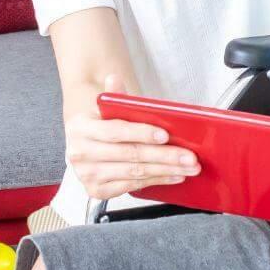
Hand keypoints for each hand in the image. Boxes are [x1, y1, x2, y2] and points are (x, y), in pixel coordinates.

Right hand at [64, 76, 199, 199]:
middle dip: (164, 156)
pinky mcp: (97, 190)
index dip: (141, 133)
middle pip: (130, 154)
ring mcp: (87, 175)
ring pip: (134, 172)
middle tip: (189, 156)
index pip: (115, 131)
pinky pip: (132, 186)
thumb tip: (114, 79)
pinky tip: (173, 175)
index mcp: (80, 127)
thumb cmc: (101, 125)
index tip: (165, 136)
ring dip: (166, 170)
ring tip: (188, 166)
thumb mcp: (105, 109)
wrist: (85, 144)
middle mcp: (80, 153)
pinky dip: (156, 180)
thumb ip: (114, 96)